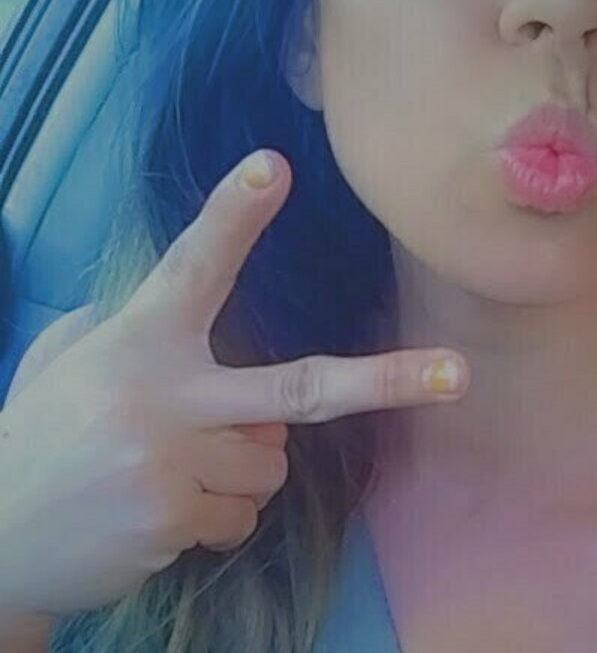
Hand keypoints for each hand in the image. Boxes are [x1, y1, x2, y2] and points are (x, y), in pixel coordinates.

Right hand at [0, 149, 467, 616]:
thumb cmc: (47, 432)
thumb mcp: (79, 358)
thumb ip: (143, 329)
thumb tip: (214, 334)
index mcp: (140, 338)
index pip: (195, 265)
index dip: (236, 215)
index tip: (275, 167)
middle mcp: (162, 396)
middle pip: (299, 388)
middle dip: (386, 380)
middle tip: (457, 374)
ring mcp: (171, 463)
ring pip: (270, 464)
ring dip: (240, 466)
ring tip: (169, 466)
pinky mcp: (172, 521)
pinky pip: (242, 514)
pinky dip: (215, 512)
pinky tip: (157, 506)